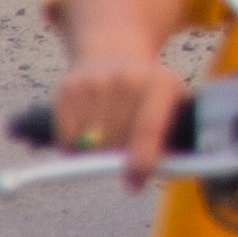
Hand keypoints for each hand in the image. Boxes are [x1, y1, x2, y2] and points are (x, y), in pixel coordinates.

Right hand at [49, 50, 184, 185]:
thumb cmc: (148, 91)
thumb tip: (143, 178)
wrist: (114, 51)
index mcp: (160, 84)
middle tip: (121, 152)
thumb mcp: (171, 104)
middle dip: (117, 158)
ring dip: (93, 153)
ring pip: (87, 145)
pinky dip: (73, 145)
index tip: (133, 185)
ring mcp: (95, 83)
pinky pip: (65, 138)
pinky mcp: (68, 89)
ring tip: (106, 136)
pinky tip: (87, 130)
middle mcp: (127, 80)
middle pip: (115, 143)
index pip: (148, 130)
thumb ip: (168, 139)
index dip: (140, 161)